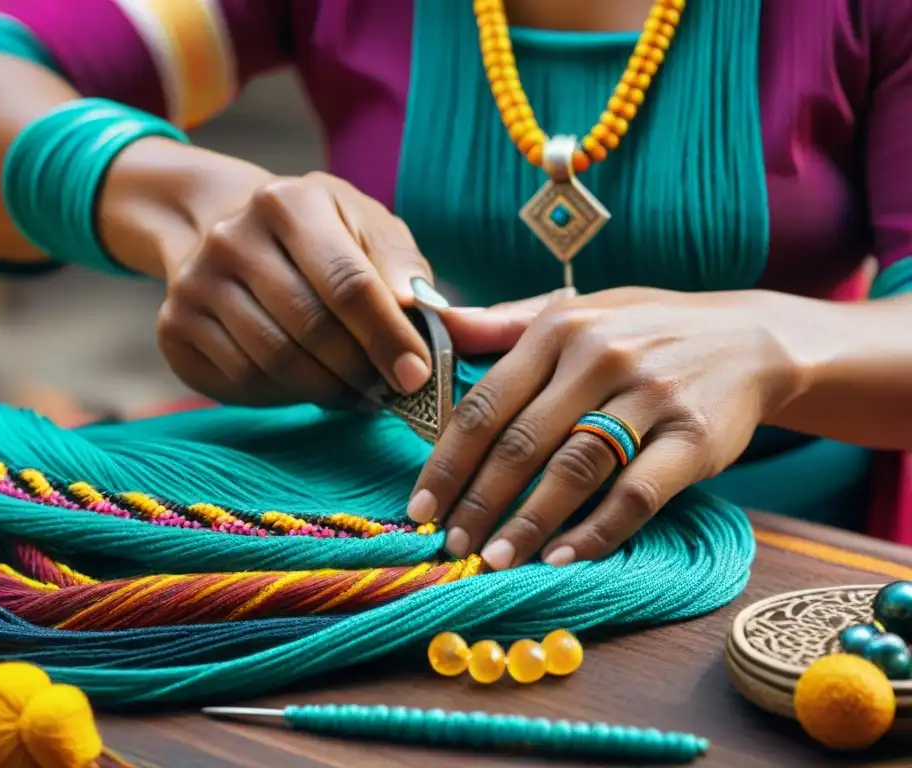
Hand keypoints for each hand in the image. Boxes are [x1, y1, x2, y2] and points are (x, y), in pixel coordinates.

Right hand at [157, 172, 438, 406]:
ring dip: (326, 389)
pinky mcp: (175, 327)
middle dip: (360, 371)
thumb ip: (404, 270)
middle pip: (311, 329)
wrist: (223, 227)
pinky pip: (242, 382)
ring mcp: (194, 283)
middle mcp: (231, 237)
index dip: (387, 337)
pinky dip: (285, 395)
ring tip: (355, 391)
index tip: (416, 377)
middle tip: (388, 391)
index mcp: (288, 202)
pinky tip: (308, 384)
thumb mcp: (366, 230)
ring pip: (275, 363)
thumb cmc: (318, 236)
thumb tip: (430, 316)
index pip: (348, 283)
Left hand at [409, 287, 804, 569]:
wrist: (750, 339)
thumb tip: (437, 322)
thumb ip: (505, 323)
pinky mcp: (695, 438)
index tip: (421, 508)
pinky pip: (636, 493)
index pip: (486, 404)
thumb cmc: (645, 329)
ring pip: (574, 469)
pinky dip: (597, 531)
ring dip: (528, 523)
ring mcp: (652, 397)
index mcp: (559, 327)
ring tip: (496, 561)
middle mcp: (601, 357)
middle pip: (521, 442)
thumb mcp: (577, 309)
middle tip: (451, 547)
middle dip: (478, 502)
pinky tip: (563, 558)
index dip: (447, 462)